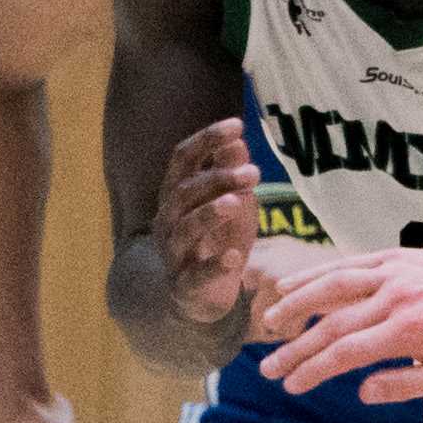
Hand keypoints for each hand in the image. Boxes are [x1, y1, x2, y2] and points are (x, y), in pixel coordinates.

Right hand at [156, 117, 261, 322]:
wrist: (199, 297)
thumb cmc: (217, 242)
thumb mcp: (231, 206)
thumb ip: (231, 176)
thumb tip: (238, 141)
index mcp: (176, 195)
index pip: (183, 159)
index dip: (207, 140)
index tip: (237, 124)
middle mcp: (168, 221)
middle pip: (184, 192)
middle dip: (216, 179)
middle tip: (253, 173)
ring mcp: (174, 254)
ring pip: (185, 230)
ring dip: (210, 213)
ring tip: (236, 202)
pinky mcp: (185, 286)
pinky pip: (196, 275)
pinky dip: (216, 265)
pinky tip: (236, 257)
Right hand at [254, 246, 422, 400]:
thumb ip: (407, 385)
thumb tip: (362, 393)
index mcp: (408, 331)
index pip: (347, 353)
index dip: (314, 370)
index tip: (292, 384)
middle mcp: (394, 299)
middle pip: (331, 324)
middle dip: (296, 348)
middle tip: (269, 368)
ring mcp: (391, 273)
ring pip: (332, 286)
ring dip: (296, 304)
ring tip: (269, 322)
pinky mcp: (393, 257)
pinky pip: (347, 264)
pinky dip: (317, 274)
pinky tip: (294, 286)